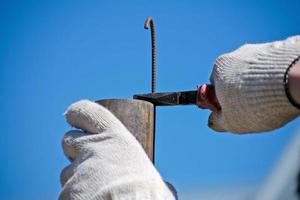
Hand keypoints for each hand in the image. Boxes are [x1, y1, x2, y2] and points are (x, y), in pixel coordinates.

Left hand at [59, 100, 174, 199]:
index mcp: (115, 138)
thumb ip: (153, 177)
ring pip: (67, 170)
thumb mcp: (157, 180)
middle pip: (69, 139)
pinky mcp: (66, 192)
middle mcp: (92, 149)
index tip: (74, 117)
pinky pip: (66, 192)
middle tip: (86, 159)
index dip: (78, 113)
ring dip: (77, 177)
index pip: (86, 111)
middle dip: (74, 148)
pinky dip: (75, 197)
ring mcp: (76, 171)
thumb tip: (166, 188)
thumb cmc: (148, 195)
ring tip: (95, 189)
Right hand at [208, 36, 299, 133]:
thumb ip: (218, 121)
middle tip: (253, 108)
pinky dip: (277, 78)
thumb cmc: (256, 102)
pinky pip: (274, 67)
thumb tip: (214, 121)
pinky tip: (283, 89)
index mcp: (219, 67)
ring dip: (261, 85)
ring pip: (256, 72)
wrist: (292, 82)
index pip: (214, 87)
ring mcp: (259, 49)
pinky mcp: (280, 48)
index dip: (223, 102)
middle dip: (242, 93)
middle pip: (236, 78)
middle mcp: (237, 54)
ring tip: (272, 99)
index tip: (233, 111)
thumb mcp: (231, 121)